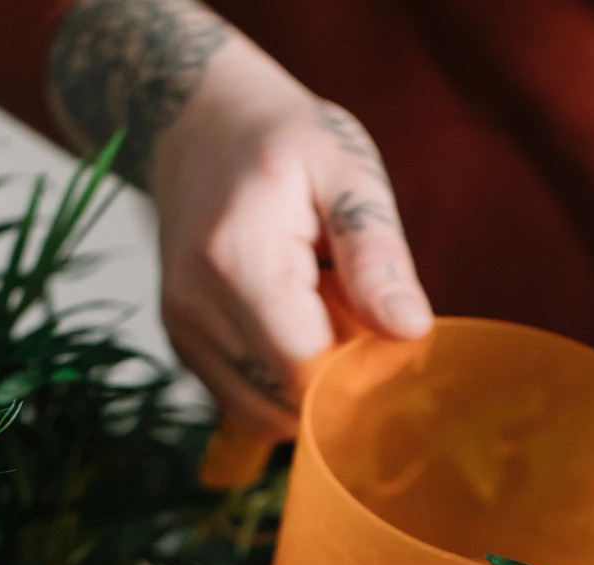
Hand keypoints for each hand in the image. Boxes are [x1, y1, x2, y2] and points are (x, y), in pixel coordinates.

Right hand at [48, 0, 431, 434]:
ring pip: (264, 413)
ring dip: (308, 385)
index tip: (388, 330)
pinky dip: (282, 382)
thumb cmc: (282, 140)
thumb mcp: (346, 171)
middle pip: (286, 399)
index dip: (359, 371)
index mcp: (237, 261)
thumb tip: (411, 331)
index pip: (306, 369)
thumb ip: (377, 254)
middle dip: (337, 379)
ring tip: (322, 310)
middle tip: (357, 310)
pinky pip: (246, 402)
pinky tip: (296, 324)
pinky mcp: (185, 347)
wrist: (199, 122)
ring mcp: (182, 332)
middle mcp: (196, 307)